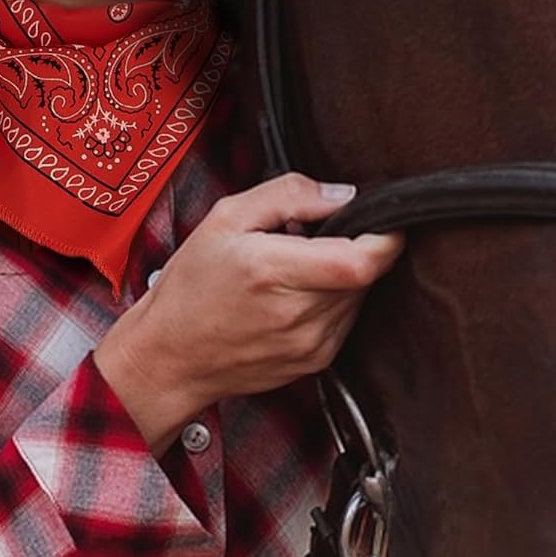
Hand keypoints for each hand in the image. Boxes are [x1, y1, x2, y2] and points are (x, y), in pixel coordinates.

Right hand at [93, 172, 404, 455]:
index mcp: (271, 271)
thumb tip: (341, 194)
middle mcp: (297, 315)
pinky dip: (334, 300)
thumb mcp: (225, 219)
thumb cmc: (191, 286)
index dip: (384, 238)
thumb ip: (287, 195)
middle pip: (364, 275)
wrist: (170, 357)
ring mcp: (309, 345)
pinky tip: (295, 296)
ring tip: (297, 268)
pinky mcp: (316, 362)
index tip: (383, 220)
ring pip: (359, 297)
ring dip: (343, 275)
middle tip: (314, 238)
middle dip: (354, 248)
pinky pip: (347, 319)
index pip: (359, 261)